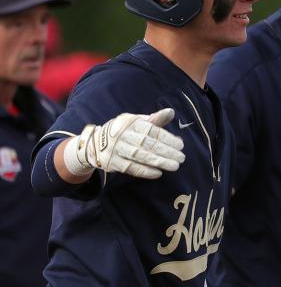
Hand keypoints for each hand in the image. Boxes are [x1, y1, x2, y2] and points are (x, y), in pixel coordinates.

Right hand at [63, 108, 184, 178]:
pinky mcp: (111, 162)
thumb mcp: (135, 122)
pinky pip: (130, 168)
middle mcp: (121, 134)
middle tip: (181, 157)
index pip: (151, 130)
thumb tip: (171, 112)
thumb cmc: (123, 131)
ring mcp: (115, 149)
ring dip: (159, 162)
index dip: (167, 138)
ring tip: (174, 166)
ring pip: (140, 156)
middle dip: (166, 151)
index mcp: (129, 123)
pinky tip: (158, 173)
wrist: (93, 142)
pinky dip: (145, 171)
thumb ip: (154, 120)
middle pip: (147, 144)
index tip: (181, 144)